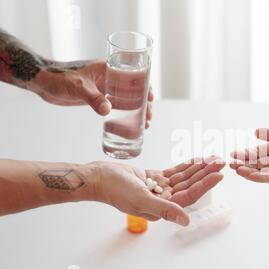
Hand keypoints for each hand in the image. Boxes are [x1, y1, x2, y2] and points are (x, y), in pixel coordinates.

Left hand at [28, 60, 152, 127]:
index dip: (145, 86)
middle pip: (134, 90)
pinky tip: (130, 125)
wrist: (43, 82)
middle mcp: (110, 78)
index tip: (151, 99)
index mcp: (108, 68)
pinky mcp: (98, 98)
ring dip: (137, 111)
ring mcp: (104, 89)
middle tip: (149, 119)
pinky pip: (117, 106)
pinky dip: (125, 115)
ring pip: (127, 100)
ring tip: (145, 125)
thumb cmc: (59, 78)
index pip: (134, 75)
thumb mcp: (78, 88)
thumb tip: (108, 111)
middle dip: (145, 104)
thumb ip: (93, 98)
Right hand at [91, 156, 224, 225]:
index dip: (205, 185)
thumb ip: (165, 210)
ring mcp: (158, 189)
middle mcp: (162, 200)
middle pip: (189, 185)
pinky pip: (174, 172)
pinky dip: (185, 166)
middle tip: (221, 161)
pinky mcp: (153, 179)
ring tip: (213, 158)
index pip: (189, 195)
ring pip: (183, 178)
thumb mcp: (141, 200)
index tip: (219, 174)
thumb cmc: (115, 190)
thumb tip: (186, 221)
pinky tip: (196, 160)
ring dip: (198, 168)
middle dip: (206, 173)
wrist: (98, 178)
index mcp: (162, 208)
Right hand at [230, 122, 268, 185]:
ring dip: (250, 172)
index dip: (245, 153)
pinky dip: (263, 177)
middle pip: (257, 162)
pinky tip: (252, 176)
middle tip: (230, 164)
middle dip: (244, 163)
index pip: (258, 150)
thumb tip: (256, 132)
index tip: (233, 153)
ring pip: (263, 172)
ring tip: (237, 170)